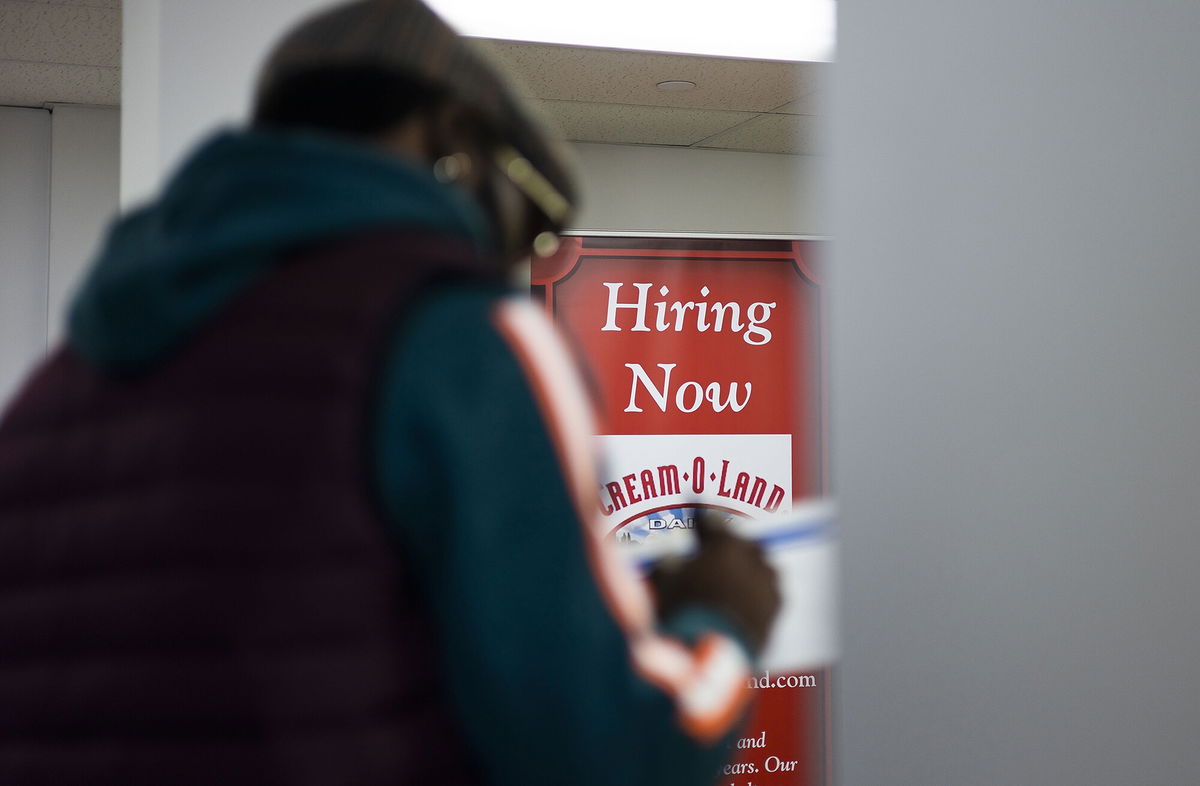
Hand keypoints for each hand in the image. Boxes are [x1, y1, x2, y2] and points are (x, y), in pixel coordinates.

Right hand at [648, 509, 781, 655]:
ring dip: (745, 568)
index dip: (700, 511)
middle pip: (741, 542)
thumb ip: (668, 566)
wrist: (717, 659)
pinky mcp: (777, 611)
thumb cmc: (685, 614)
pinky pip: (766, 593)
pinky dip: (754, 592)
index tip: (695, 498)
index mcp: (724, 545)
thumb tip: (672, 561)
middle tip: (713, 549)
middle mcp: (752, 559)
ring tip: (730, 578)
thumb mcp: (664, 584)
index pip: (711, 519)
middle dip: (727, 544)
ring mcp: (768, 585)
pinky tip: (743, 601)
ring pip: (759, 567)